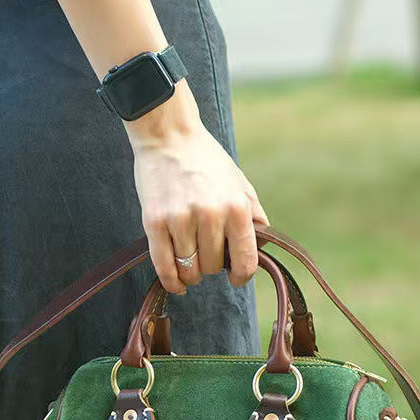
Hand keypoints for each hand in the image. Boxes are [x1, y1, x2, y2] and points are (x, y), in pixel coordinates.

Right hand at [126, 84, 268, 294]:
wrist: (168, 135)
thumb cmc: (206, 160)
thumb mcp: (239, 182)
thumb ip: (253, 213)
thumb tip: (264, 244)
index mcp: (236, 208)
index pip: (245, 261)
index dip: (241, 276)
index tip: (235, 277)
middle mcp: (210, 215)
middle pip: (213, 267)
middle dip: (212, 266)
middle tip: (206, 252)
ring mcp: (181, 220)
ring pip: (190, 270)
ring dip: (191, 273)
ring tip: (191, 264)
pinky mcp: (155, 222)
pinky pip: (164, 266)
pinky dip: (171, 281)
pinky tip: (176, 284)